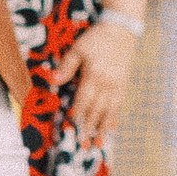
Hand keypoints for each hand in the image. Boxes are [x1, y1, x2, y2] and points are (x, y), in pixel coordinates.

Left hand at [55, 18, 136, 142]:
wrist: (121, 30)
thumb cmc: (97, 38)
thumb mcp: (78, 48)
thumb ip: (66, 66)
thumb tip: (52, 81)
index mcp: (94, 75)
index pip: (84, 100)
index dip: (78, 115)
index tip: (73, 129)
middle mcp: (108, 84)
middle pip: (97, 110)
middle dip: (90, 128)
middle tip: (84, 145)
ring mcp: (118, 86)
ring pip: (110, 112)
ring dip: (103, 129)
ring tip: (99, 144)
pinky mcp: (124, 85)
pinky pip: (119, 106)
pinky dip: (114, 119)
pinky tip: (111, 128)